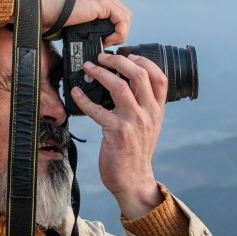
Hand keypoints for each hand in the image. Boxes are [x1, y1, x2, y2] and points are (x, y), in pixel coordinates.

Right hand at [40, 0, 131, 45]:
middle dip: (119, 30)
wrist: (41, 9)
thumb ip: (86, 22)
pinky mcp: (101, 1)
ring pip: (125, 16)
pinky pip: (122, 19)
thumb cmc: (50, 17)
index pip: (114, 10)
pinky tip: (107, 40)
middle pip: (123, 12)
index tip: (105, 40)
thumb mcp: (74, 19)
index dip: (114, 27)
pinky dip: (119, 33)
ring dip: (120, 33)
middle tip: (108, 42)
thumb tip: (95, 38)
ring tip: (107, 42)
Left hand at [70, 52, 166, 219]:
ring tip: (89, 67)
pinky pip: (97, 109)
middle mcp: (148, 113)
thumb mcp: (148, 127)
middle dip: (119, 60)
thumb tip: (125, 85)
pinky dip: (84, 99)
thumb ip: (142, 107)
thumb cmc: (136, 153)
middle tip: (103, 57)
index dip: (144, 61)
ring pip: (119, 86)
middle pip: (139, 74)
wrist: (133, 180)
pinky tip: (76, 93)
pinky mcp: (117, 132)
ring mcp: (133, 121)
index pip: (160, 77)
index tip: (129, 54)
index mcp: (157, 111)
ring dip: (101, 72)